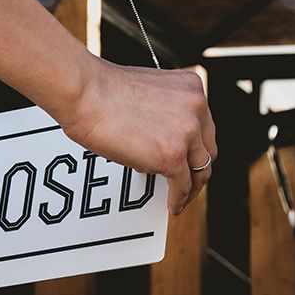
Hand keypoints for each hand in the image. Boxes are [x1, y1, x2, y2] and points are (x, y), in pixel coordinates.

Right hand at [59, 61, 216, 214]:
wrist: (85, 92)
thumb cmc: (102, 89)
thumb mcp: (148, 93)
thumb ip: (163, 113)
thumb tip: (159, 139)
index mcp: (191, 88)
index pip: (205, 126)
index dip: (197, 147)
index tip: (190, 159)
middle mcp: (196, 108)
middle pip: (208, 150)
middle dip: (198, 170)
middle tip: (188, 182)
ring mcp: (187, 132)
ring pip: (200, 170)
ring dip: (191, 189)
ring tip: (181, 199)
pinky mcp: (172, 155)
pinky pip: (182, 186)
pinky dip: (178, 199)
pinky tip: (171, 205)